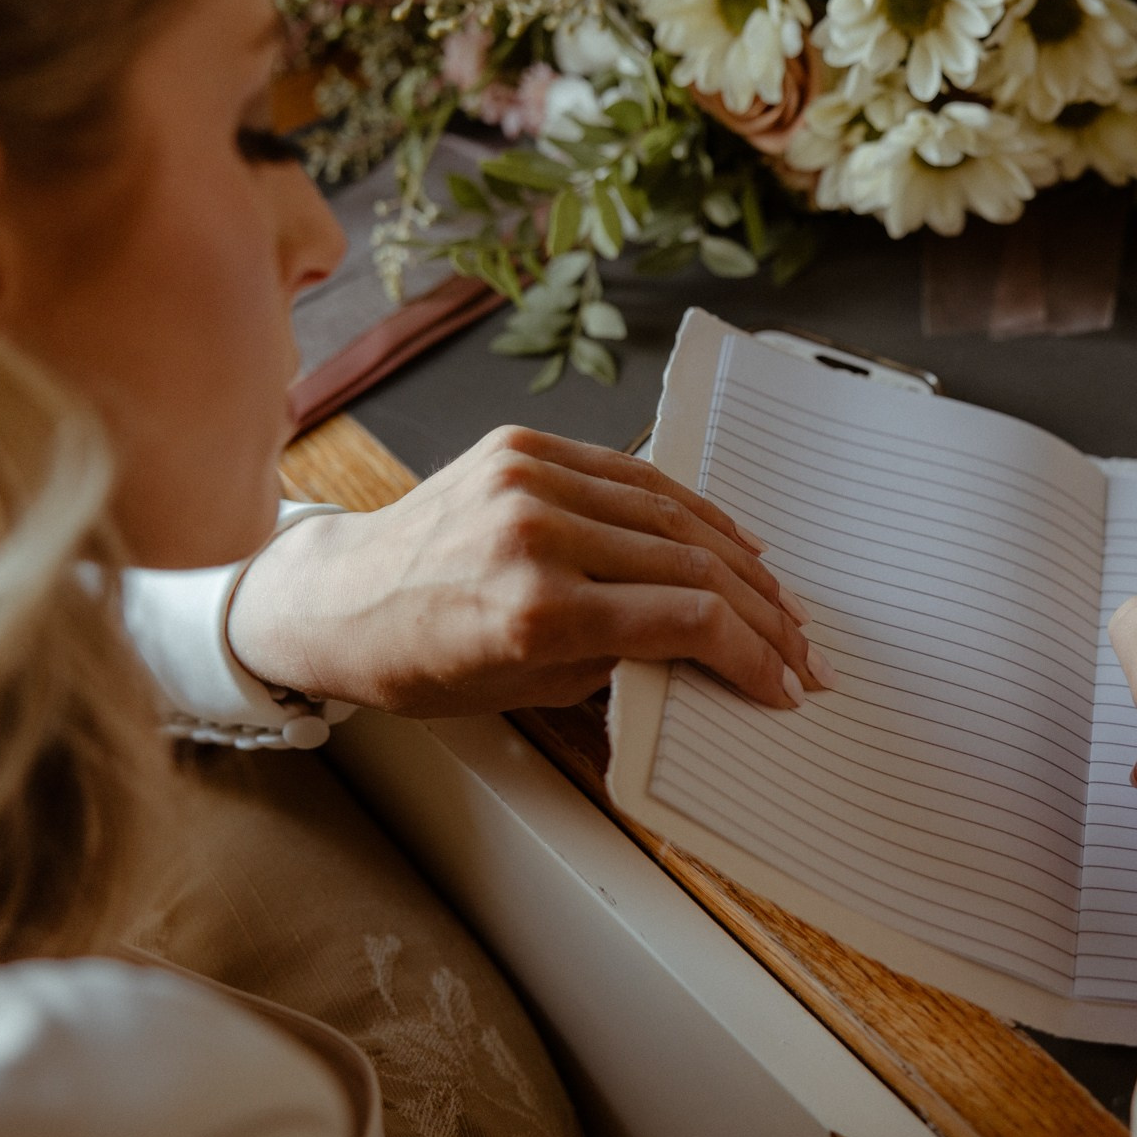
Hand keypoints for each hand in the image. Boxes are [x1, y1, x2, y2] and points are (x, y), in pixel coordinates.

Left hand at [226, 426, 832, 715]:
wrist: (334, 595)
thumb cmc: (414, 659)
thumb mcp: (524, 690)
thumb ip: (617, 663)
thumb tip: (698, 649)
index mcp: (537, 611)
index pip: (687, 621)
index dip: (753, 656)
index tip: (783, 685)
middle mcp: (539, 535)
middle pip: (694, 565)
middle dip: (762, 615)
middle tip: (802, 648)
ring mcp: (532, 480)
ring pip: (673, 512)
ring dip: (740, 559)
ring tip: (779, 596)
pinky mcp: (524, 447)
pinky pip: (630, 475)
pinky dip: (687, 507)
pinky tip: (726, 537)